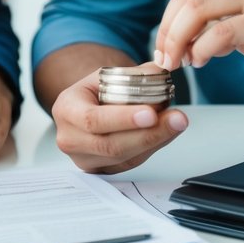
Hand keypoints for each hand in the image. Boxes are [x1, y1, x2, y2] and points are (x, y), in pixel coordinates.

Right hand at [52, 70, 187, 173]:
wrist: (84, 108)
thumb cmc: (94, 92)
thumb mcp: (106, 75)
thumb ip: (136, 74)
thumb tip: (162, 72)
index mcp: (66, 110)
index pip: (92, 119)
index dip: (122, 119)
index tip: (151, 113)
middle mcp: (70, 139)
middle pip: (110, 145)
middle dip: (148, 134)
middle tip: (176, 119)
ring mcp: (83, 159)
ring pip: (123, 158)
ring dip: (155, 141)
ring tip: (176, 122)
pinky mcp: (100, 171)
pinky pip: (129, 164)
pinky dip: (152, 148)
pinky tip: (167, 132)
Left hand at [152, 0, 243, 80]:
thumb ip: (216, 21)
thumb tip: (180, 40)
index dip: (168, 20)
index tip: (162, 47)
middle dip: (168, 32)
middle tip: (165, 59)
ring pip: (199, 11)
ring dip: (180, 41)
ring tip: (180, 62)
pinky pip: (222, 32)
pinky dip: (203, 49)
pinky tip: (202, 61)